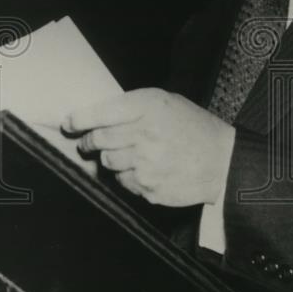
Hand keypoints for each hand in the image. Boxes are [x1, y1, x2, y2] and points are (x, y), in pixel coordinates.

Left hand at [62, 88, 235, 206]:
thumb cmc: (194, 128)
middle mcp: (144, 134)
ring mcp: (145, 163)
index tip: (70, 123)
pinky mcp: (147, 188)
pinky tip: (145, 169)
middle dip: (88, 141)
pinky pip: (122, 182)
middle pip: (97, 140)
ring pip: (107, 162)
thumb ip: (134, 107)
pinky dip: (127, 176)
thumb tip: (98, 116)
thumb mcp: (168, 103)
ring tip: (129, 155)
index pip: (100, 113)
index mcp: (149, 108)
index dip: (79, 119)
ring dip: (111, 158)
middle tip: (88, 142)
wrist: (222, 161)